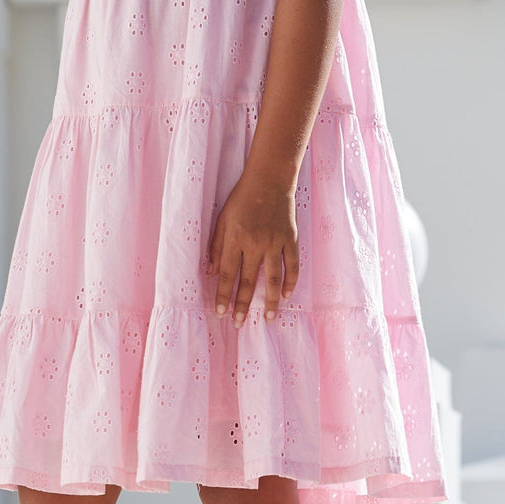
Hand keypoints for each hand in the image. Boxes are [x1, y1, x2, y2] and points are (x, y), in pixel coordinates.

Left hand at [206, 170, 299, 324]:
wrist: (270, 179)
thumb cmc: (241, 198)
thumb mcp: (222, 219)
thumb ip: (217, 246)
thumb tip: (212, 273)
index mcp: (236, 238)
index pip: (228, 274)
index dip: (224, 295)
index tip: (221, 313)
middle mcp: (255, 244)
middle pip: (248, 281)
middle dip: (243, 305)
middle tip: (239, 324)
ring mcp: (275, 242)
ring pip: (272, 279)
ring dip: (270, 302)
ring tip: (268, 319)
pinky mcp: (291, 239)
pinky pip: (292, 265)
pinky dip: (290, 281)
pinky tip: (286, 295)